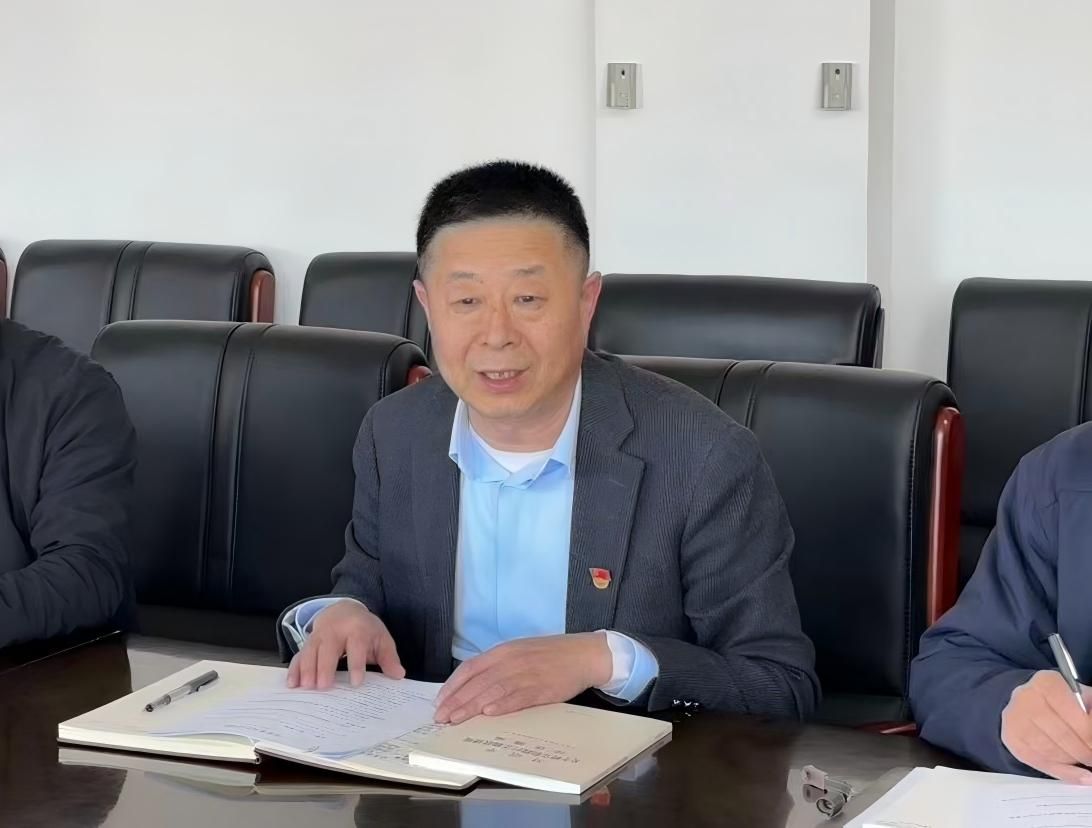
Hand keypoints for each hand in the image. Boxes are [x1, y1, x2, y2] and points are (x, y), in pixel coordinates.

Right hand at [286, 599, 404, 689]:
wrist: (344, 608)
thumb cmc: (366, 629)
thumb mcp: (381, 639)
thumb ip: (389, 657)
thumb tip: (399, 675)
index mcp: (357, 629)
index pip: (357, 646)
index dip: (356, 664)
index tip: (356, 682)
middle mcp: (336, 630)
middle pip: (329, 648)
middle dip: (325, 667)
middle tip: (323, 687)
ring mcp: (319, 635)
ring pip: (310, 650)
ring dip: (306, 668)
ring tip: (305, 687)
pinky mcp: (308, 642)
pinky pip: (299, 654)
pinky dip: (294, 668)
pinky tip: (291, 684)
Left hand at [434, 633, 612, 724]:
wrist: (583, 654)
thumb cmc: (551, 655)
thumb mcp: (520, 653)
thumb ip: (498, 667)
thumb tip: (474, 686)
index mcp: (504, 651)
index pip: (470, 668)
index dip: (452, 685)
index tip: (439, 701)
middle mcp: (511, 660)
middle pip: (477, 682)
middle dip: (456, 701)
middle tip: (441, 717)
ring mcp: (526, 674)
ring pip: (492, 690)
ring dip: (472, 707)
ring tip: (456, 720)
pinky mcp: (541, 688)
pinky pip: (517, 697)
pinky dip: (502, 705)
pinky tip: (488, 713)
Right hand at [1001, 670, 1091, 782]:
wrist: (1027, 703)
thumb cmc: (1060, 702)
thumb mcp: (1080, 697)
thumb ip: (1091, 708)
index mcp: (1046, 683)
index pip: (1074, 712)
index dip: (1089, 731)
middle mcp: (1026, 698)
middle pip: (1063, 734)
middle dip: (1086, 751)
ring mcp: (1015, 719)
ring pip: (1052, 750)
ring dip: (1075, 760)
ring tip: (1085, 759)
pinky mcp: (1011, 740)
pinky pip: (1041, 762)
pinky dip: (1065, 772)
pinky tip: (1081, 775)